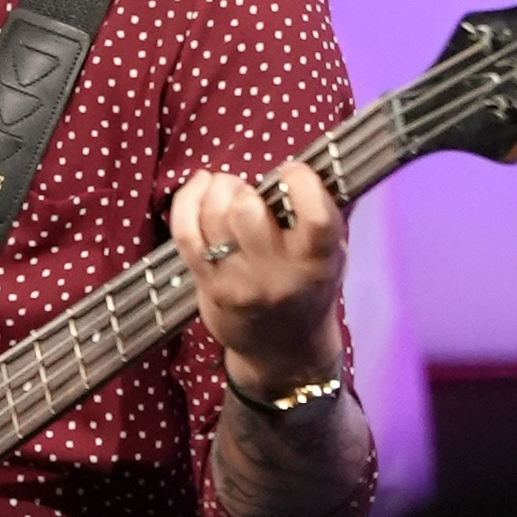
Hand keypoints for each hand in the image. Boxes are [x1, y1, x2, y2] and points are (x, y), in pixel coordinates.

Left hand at [171, 159, 346, 395]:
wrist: (283, 353)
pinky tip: (199, 188)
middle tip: (247, 194)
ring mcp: (240, 282)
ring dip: (216, 190)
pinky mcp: (210, 286)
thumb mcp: (330, 257)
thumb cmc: (307, 289)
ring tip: (224, 190)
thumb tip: (307, 163)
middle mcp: (279, 274)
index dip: (299, 181)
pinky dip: (187, 202)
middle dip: (242, 189)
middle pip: (247, 211)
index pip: (314, 215)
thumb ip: (321, 216)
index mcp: (318, 261)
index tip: (290, 172)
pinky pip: (187, 234)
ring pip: (214, 217)